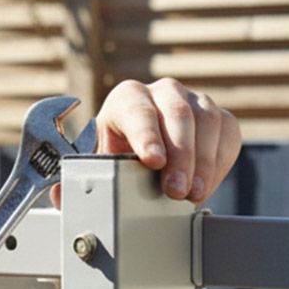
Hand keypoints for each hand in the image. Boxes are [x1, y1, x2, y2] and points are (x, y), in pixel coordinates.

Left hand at [80, 77, 241, 204]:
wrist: (144, 157)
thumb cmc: (117, 158)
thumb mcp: (93, 165)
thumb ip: (74, 179)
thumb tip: (60, 194)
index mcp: (126, 98)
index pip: (138, 108)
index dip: (146, 134)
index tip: (152, 162)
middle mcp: (162, 93)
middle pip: (177, 113)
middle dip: (180, 155)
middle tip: (176, 191)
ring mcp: (194, 103)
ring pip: (207, 121)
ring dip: (203, 161)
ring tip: (192, 193)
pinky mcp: (219, 119)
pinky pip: (228, 132)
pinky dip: (220, 160)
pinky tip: (205, 184)